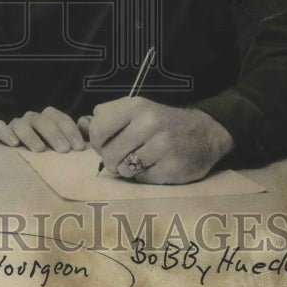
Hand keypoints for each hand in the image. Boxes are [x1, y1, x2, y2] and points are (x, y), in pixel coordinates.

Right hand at [0, 106, 86, 152]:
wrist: (22, 168)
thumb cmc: (50, 158)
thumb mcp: (67, 148)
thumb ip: (79, 137)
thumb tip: (86, 123)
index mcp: (48, 120)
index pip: (59, 118)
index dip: (70, 130)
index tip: (78, 148)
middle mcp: (31, 120)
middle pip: (41, 119)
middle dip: (54, 133)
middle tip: (63, 150)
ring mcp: (15, 125)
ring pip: (20, 122)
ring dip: (31, 135)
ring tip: (39, 150)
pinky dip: (5, 133)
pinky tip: (14, 144)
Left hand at [86, 95, 234, 183]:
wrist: (205, 133)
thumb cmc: (161, 122)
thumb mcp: (136, 109)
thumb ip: (108, 116)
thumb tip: (81, 125)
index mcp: (136, 106)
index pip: (98, 129)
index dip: (97, 142)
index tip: (105, 143)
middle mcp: (149, 124)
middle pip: (109, 154)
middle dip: (110, 160)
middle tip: (121, 156)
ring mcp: (163, 147)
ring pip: (124, 169)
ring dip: (127, 169)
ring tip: (138, 160)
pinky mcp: (172, 168)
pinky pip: (142, 180)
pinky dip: (144, 176)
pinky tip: (154, 166)